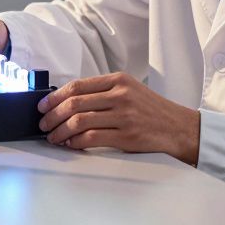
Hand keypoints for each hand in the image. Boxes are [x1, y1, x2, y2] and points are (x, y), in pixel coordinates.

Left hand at [37, 72, 200, 164]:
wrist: (181, 128)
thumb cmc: (153, 111)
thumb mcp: (130, 90)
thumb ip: (103, 92)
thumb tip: (68, 101)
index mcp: (118, 80)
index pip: (77, 85)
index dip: (55, 96)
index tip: (43, 106)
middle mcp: (120, 95)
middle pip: (74, 103)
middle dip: (52, 115)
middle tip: (43, 124)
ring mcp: (124, 115)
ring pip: (79, 121)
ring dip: (60, 131)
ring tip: (53, 137)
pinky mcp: (127, 136)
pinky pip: (91, 138)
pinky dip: (76, 142)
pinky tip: (71, 144)